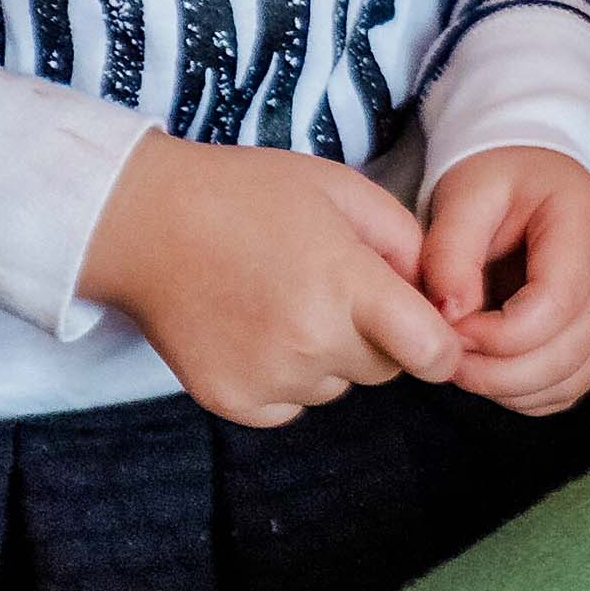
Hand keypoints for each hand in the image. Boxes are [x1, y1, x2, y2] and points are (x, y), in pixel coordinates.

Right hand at [79, 130, 462, 428]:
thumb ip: (402, 237)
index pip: (433, 353)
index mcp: (345, 283)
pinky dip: (286, 374)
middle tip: (328, 283)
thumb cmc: (246, 193)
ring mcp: (271, 378)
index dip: (441, 343)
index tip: (426, 327)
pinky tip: (254, 324)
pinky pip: (292, 403)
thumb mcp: (336, 187)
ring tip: (280, 296)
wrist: (148, 221)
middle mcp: (312, 341)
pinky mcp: (236, 403)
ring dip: (327, 353)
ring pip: (337, 385)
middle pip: (386, 369)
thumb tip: (433, 291)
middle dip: (376, 334)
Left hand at [420, 146, 589, 415]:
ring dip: (510, 388)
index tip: (451, 325)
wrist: (530, 174)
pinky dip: (526, 394)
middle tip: (446, 354)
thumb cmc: (498, 178)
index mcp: (584, 226)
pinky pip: (568, 387)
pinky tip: (488, 371)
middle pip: (567, 353)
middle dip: (499, 371)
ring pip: (570, 380)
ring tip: (461, 362)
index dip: (500, 333)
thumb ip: (451, 249)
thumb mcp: (466, 192)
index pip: (556, 303)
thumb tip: (449, 315)